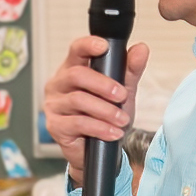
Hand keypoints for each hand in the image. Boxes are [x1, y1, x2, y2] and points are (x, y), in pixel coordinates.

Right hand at [44, 36, 149, 181]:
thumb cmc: (105, 115)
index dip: (88, 45)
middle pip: (76, 75)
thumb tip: (141, 49)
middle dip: (103, 84)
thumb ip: (130, 70)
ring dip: (106, 110)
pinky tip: (113, 132)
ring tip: (122, 119)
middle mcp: (58, 85)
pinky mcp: (55, 126)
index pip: (76, 50)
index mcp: (72, 69)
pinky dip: (100, 128)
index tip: (104, 47)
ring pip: (78, 100)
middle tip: (122, 95)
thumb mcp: (122, 91)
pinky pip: (78, 123)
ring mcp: (54, 106)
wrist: (99, 150)